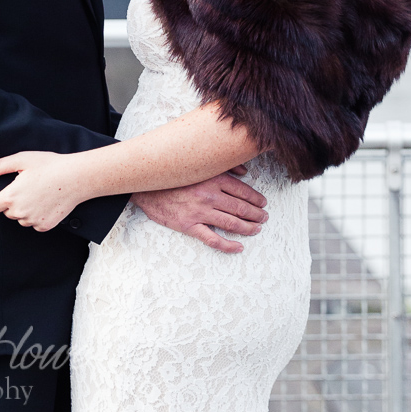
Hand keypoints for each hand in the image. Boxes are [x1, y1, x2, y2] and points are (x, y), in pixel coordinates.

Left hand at [0, 151, 80, 231]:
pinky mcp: (45, 226)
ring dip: (26, 210)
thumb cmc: (49, 165)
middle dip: (14, 202)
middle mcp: (19, 212)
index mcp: (10, 196)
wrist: (76, 177)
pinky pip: (35, 224)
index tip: (11, 190)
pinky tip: (48, 202)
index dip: (0, 197)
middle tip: (30, 188)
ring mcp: (33, 221)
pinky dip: (39, 216)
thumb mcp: (22, 159)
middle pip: (8, 212)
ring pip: (21, 219)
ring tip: (40, 194)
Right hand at [131, 168, 267, 253]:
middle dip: (256, 215)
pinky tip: (239, 247)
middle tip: (264, 218)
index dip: (256, 198)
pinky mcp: (189, 225)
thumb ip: (223, 166)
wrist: (146, 186)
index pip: (242, 190)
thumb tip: (244, 171)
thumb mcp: (199, 164)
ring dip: (248, 228)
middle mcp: (209, 195)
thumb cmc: (173, 175)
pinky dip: (228, 245)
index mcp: (213, 178)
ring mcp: (200, 212)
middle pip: (240, 208)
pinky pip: (213, 239)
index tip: (263, 203)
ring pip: (231, 223)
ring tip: (257, 230)